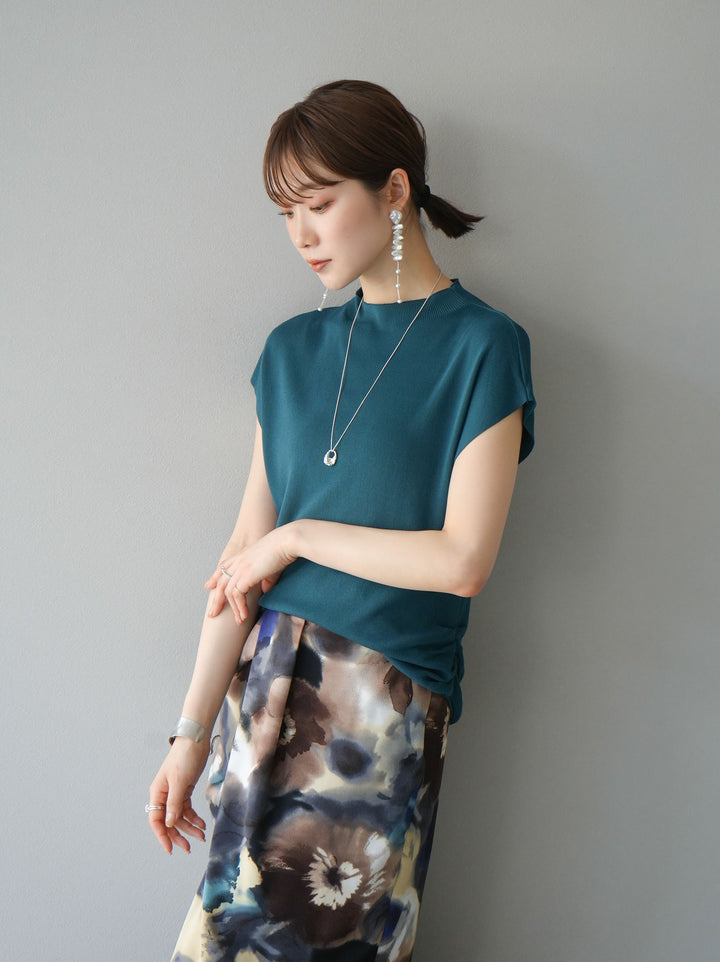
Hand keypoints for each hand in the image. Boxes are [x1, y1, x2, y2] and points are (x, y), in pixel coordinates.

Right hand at [147, 739, 208, 853]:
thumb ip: (174, 804)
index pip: (156, 820)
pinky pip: (187, 809)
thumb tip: (170, 824)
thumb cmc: (184, 758)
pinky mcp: (185, 790)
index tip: (171, 849)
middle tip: (189, 848)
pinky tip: (202, 824)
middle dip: (178, 835)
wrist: (196, 740)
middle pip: (169, 821)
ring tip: (201, 836)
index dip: (162, 836)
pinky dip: (194, 817)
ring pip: (179, 817)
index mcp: (157, 793)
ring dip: (189, 827)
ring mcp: (175, 793)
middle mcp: (164, 795)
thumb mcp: (179, 782)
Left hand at [205, 526, 295, 623]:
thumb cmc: (284, 550)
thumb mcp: (271, 566)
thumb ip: (266, 579)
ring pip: (227, 592)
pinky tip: (245, 615)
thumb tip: (265, 590)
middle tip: (213, 613)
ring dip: (232, 608)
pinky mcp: (246, 575)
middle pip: (220, 582)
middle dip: (216, 599)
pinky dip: (240, 607)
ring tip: (238, 621)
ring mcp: (240, 568)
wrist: (287, 541)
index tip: (208, 586)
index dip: (214, 577)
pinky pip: (236, 595)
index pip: (223, 567)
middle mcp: (238, 561)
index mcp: (242, 556)